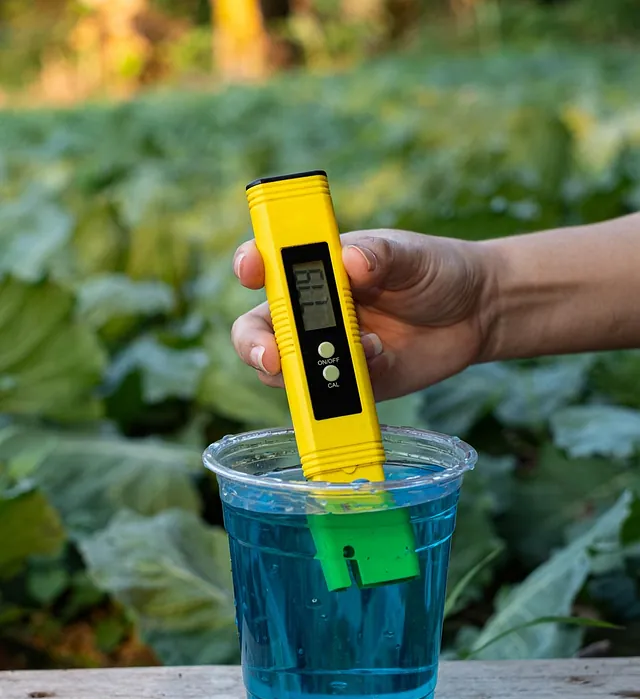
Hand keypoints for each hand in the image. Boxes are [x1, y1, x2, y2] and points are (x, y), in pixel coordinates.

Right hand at [231, 229, 496, 400]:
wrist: (478, 313)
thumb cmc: (437, 270)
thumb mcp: (411, 254)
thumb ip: (380, 255)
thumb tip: (351, 262)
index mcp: (319, 269)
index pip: (267, 266)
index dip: (250, 266)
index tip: (251, 268)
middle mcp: (314, 312)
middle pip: (259, 332)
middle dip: (256, 346)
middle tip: (274, 356)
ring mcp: (330, 352)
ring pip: (286, 372)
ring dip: (303, 372)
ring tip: (352, 353)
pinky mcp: (354, 383)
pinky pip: (332, 396)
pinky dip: (346, 385)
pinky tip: (381, 357)